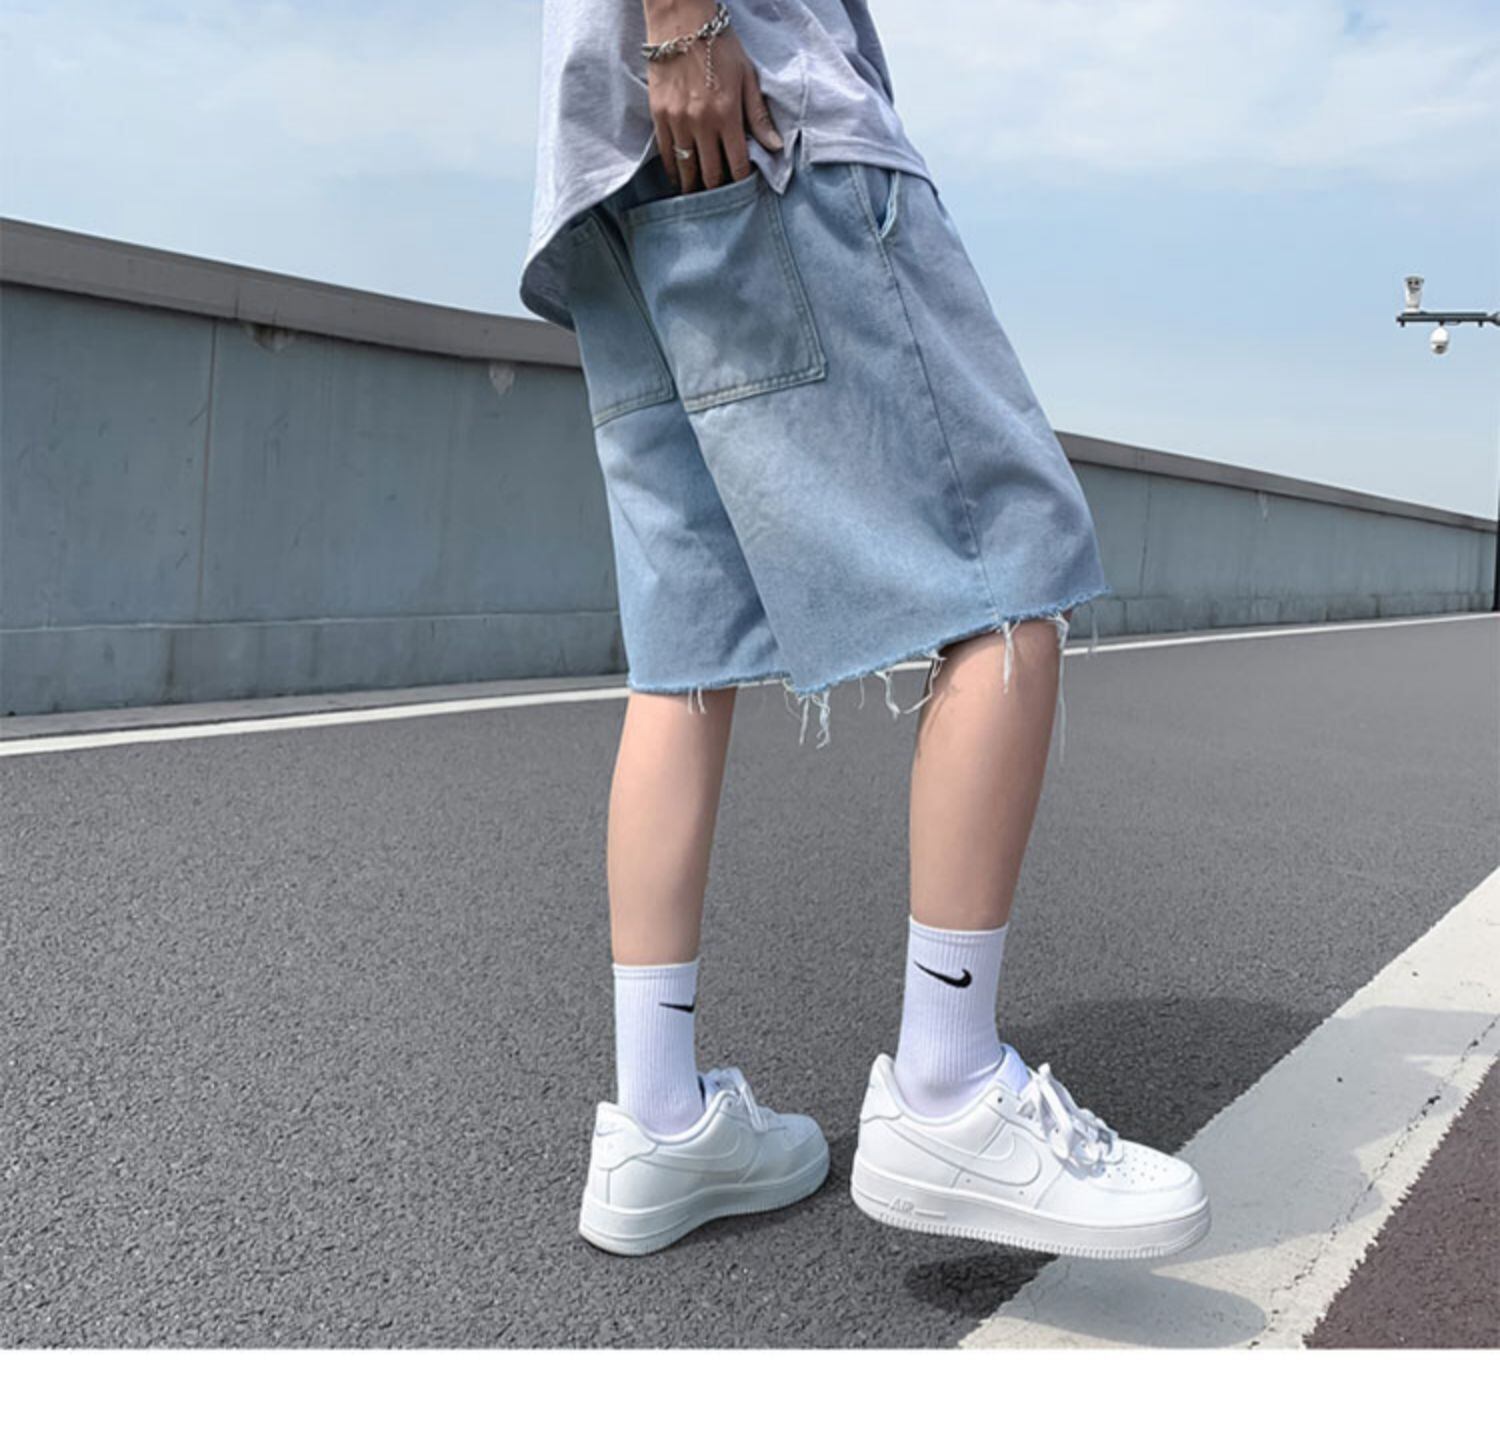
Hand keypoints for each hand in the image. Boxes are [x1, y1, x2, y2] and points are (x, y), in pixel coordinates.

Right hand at [642, 0, 783, 191]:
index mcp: (727, 115)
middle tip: (721, 198)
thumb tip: (775, 147)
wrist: (681, 22)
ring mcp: (678, 121)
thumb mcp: (747, 77)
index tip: (742, 190)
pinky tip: (679, 177)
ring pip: (687, 168)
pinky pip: (666, 154)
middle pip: (711, 173)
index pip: (737, 164)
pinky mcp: (659, 116)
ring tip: (699, 194)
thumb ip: (759, 116)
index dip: (740, 182)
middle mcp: (702, 123)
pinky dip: (674, 169)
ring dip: (694, 185)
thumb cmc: (720, 46)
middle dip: (718, 189)